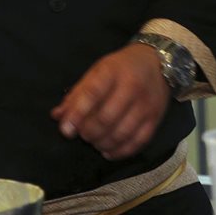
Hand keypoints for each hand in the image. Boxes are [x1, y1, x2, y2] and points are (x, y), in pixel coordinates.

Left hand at [50, 43, 170, 160]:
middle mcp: (131, 88)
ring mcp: (146, 105)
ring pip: (121, 133)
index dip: (77, 114)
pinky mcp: (155, 119)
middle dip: (89, 132)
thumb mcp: (97, 71)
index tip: (66, 130)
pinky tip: (108, 151)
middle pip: (106, 118)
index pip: (92, 94)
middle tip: (82, 134)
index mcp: (112, 71)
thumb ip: (78, 94)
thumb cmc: (121, 67)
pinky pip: (137, 142)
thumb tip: (58, 116)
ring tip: (94, 142)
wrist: (157, 63)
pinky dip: (120, 152)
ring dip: (102, 143)